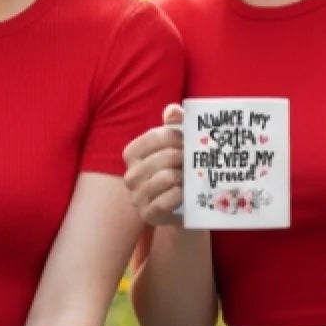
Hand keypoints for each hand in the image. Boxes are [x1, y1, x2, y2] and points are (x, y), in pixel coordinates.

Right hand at [122, 104, 184, 228]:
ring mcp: (137, 196)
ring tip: (192, 178)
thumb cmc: (178, 170)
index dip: (176, 137)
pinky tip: (186, 193)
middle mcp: (130, 175)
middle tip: (196, 162)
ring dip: (185, 177)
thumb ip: (174, 124)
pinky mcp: (148, 215)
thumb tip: (173, 111)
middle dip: (185, 159)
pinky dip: (180, 195)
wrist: (182, 206)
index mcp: (132, 153)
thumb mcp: (176, 145)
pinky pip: (164, 201)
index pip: (154, 137)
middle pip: (164, 157)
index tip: (189, 142)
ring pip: (166, 178)